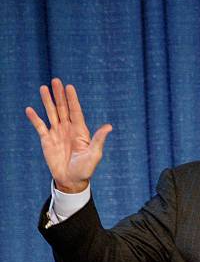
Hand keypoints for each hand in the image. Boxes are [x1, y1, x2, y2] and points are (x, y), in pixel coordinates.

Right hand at [25, 78, 111, 192]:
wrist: (71, 180)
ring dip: (47, 101)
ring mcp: (57, 133)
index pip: (75, 111)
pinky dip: (35, 118)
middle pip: (63, 108)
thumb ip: (99, 139)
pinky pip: (40, 127)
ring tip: (43, 88)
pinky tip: (30, 109)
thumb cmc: (85, 169)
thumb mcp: (94, 154)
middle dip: (59, 95)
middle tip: (56, 81)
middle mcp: (68, 129)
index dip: (72, 99)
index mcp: (80, 131)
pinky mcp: (47, 140)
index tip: (69, 87)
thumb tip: (108, 127)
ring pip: (51, 113)